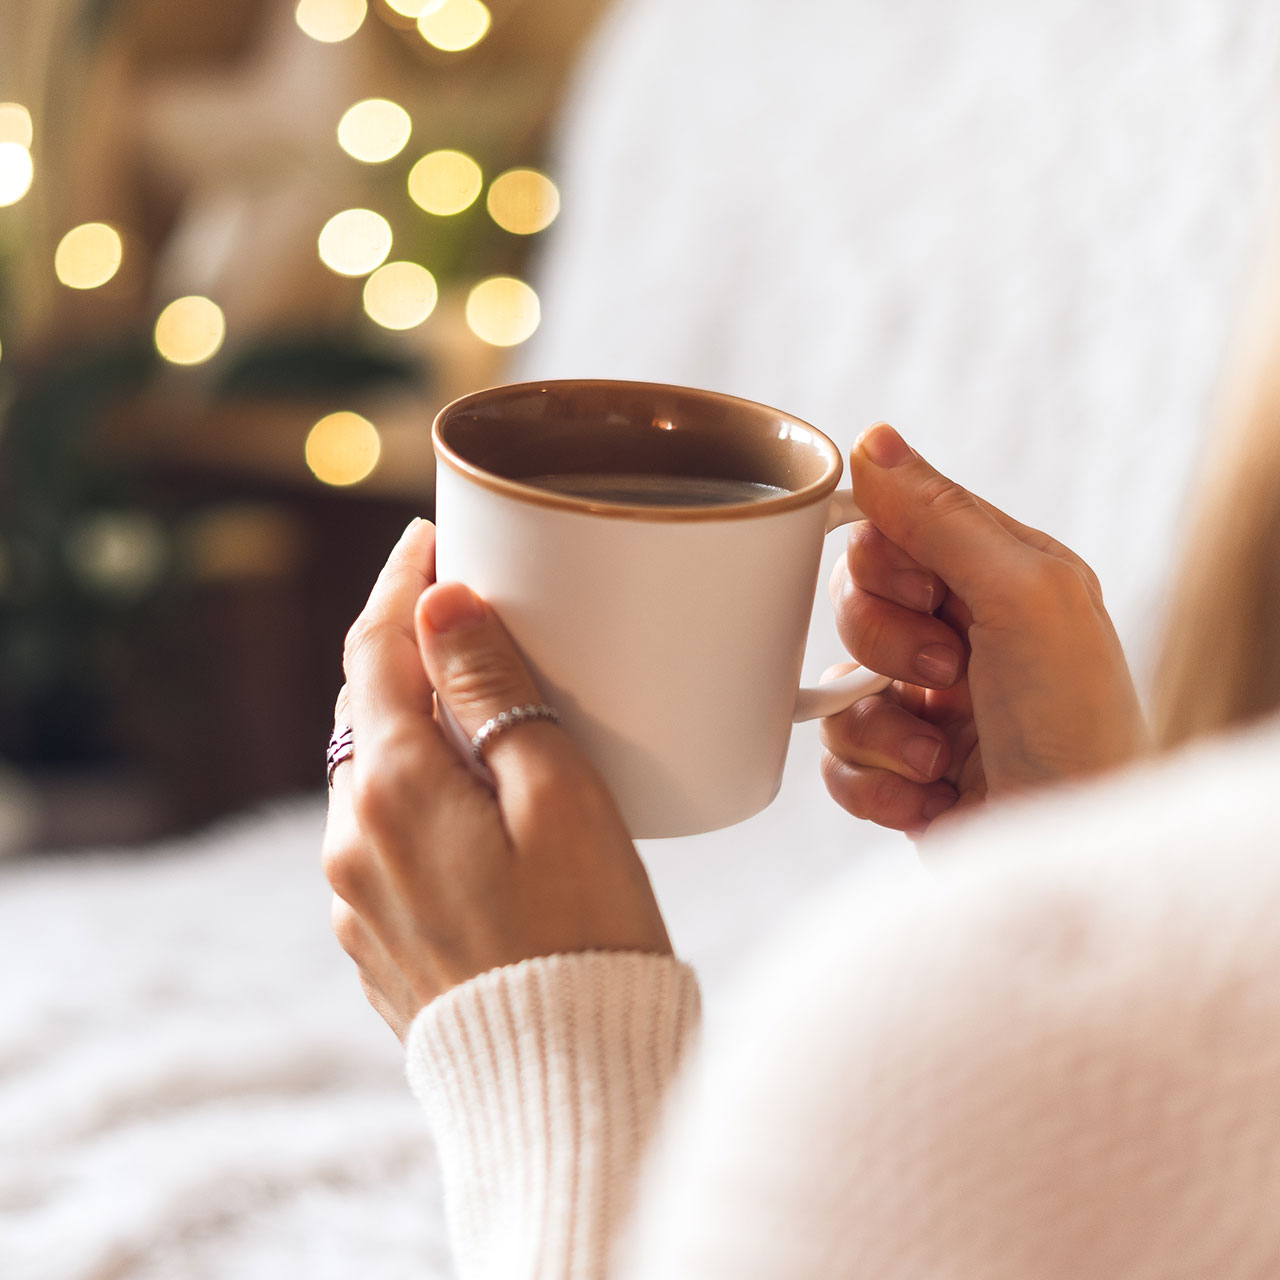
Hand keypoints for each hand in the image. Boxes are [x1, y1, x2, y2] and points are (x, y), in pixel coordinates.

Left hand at [322, 518, 671, 1039]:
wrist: (563, 1080)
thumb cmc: (585, 932)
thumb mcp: (558, 795)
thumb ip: (493, 694)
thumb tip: (439, 604)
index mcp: (391, 788)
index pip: (375, 650)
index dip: (400, 584)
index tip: (426, 537)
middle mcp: (351, 838)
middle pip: (367, 710)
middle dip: (408, 652)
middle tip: (466, 612)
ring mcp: (355, 896)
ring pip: (374, 775)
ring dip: (414, 729)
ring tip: (479, 708)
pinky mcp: (374, 939)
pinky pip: (384, 836)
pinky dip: (418, 795)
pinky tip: (470, 804)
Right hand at [822, 424, 1146, 836]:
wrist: (1074, 851)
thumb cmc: (1076, 725)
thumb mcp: (1023, 595)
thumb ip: (941, 517)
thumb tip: (873, 438)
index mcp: (997, 578)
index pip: (890, 529)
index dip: (885, 564)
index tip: (928, 596)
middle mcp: (961, 636)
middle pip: (850, 602)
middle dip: (884, 646)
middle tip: (949, 675)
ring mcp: (928, 708)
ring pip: (835, 687)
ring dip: (881, 729)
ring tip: (939, 758)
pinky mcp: (901, 773)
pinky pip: (833, 759)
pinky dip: (873, 786)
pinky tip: (930, 799)